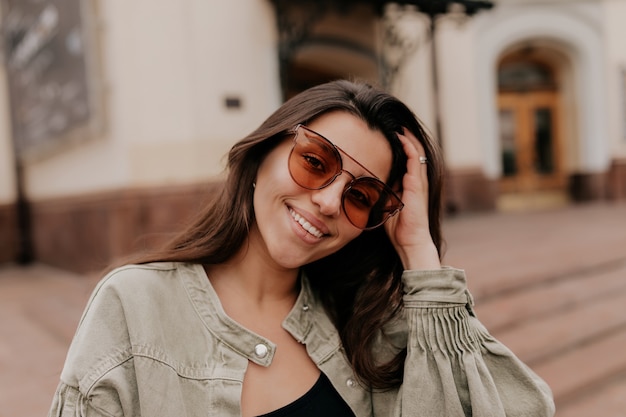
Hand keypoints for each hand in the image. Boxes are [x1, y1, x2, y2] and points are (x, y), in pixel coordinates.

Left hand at [384, 128, 440, 269]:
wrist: (410, 240)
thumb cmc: (398, 227)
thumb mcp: (387, 204)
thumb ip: (382, 193)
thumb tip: (366, 184)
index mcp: (409, 184)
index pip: (407, 160)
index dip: (401, 147)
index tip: (390, 136)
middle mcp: (416, 180)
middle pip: (414, 152)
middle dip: (407, 138)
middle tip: (396, 125)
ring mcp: (418, 181)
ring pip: (417, 152)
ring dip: (408, 138)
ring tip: (399, 125)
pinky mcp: (417, 184)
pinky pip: (415, 159)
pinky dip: (408, 146)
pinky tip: (400, 137)